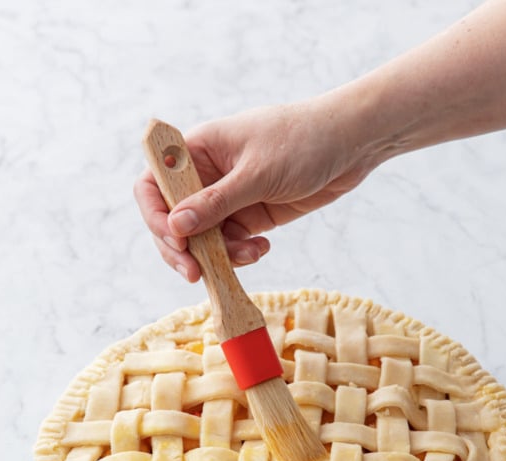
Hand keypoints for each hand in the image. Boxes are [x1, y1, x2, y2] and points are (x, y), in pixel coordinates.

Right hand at [134, 98, 374, 281]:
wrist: (351, 144)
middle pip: (173, 220)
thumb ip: (216, 203)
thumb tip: (176, 228)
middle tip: (196, 274)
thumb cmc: (303, 141)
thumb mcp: (257, 173)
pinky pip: (230, 244)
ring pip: (202, 239)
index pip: (154, 184)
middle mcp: (207, 175)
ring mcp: (228, 198)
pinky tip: (262, 250)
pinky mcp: (250, 215)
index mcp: (198, 150)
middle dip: (182, 249)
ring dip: (218, 255)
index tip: (176, 241)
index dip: (156, 216)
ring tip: (250, 254)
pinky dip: (240, 255)